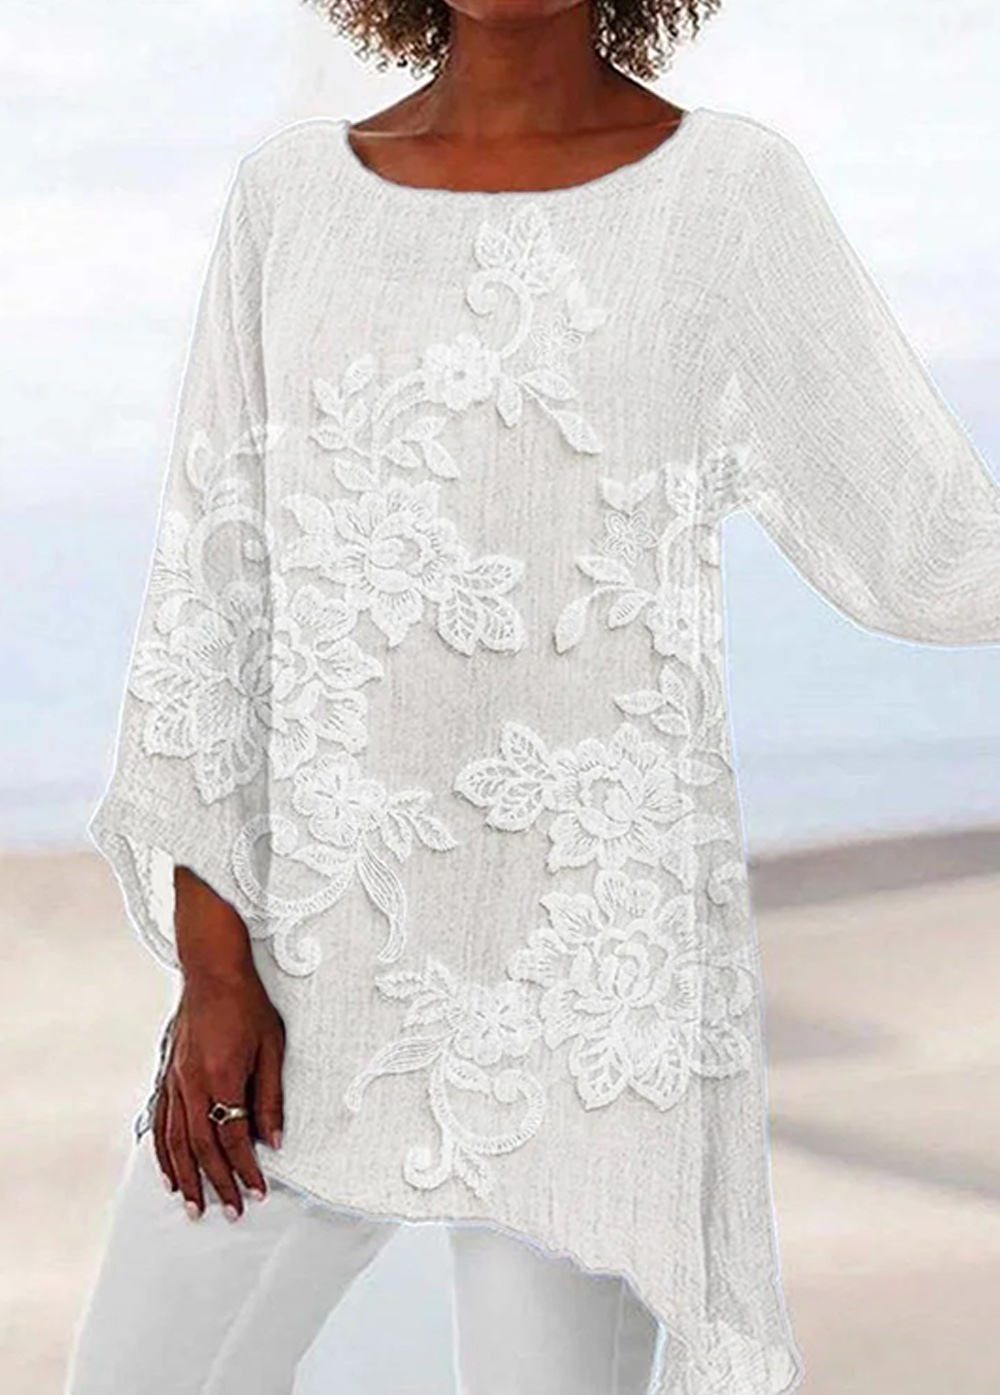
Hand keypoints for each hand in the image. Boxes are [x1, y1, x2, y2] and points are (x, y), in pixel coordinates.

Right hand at [152, 970, 284, 1220]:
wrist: (212, 971)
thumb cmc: (248, 1005)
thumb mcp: (272, 1047)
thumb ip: (270, 1096)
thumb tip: (274, 1141)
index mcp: (221, 1077)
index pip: (233, 1138)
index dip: (246, 1170)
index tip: (258, 1194)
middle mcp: (191, 1085)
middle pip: (201, 1147)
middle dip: (216, 1184)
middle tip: (229, 1213)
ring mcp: (173, 1081)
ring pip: (174, 1142)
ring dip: (186, 1178)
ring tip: (195, 1207)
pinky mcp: (165, 1075)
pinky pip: (160, 1123)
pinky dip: (163, 1153)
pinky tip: (169, 1173)